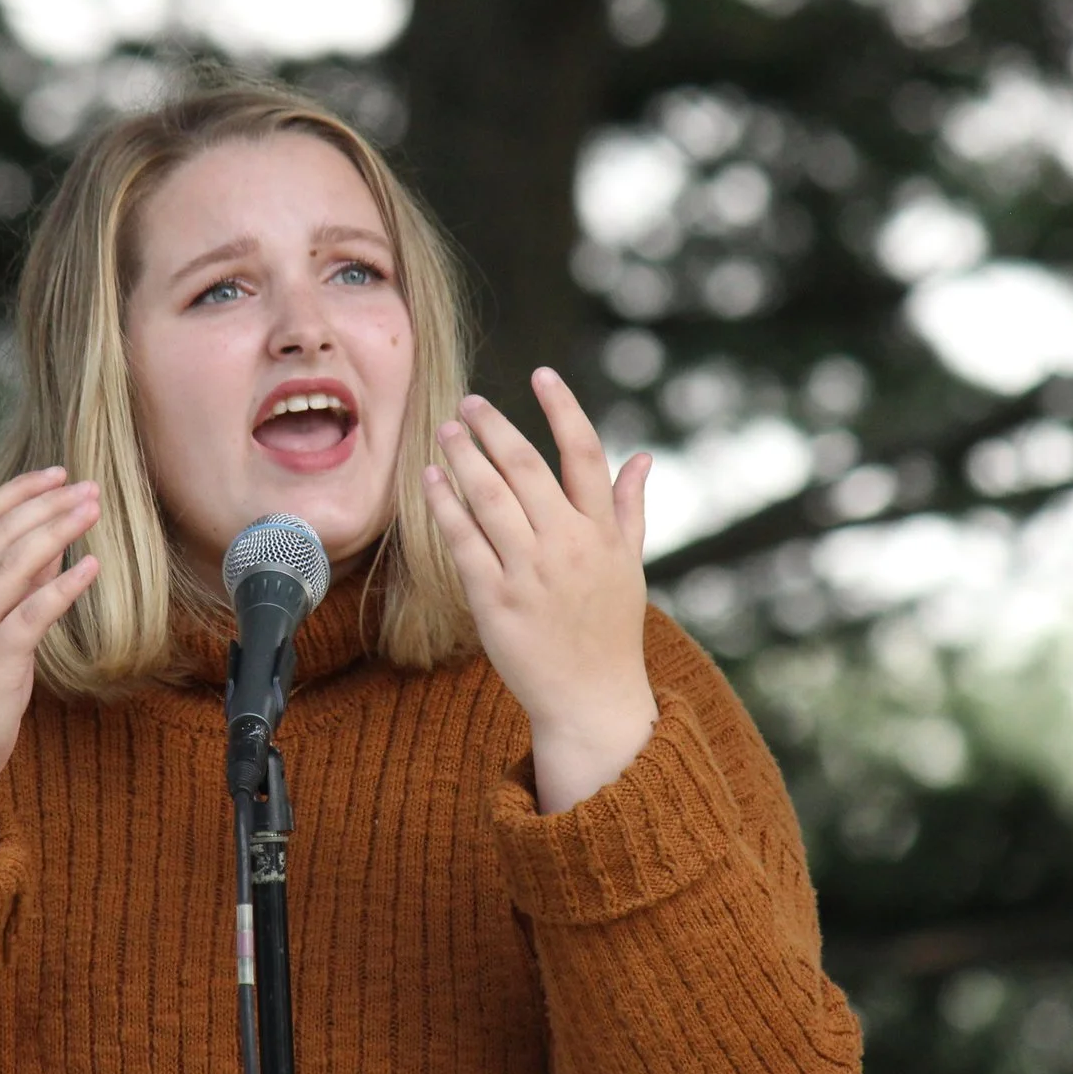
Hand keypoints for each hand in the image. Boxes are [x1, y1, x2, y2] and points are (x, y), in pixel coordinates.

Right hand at [0, 466, 100, 870]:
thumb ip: (17, 583)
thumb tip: (56, 539)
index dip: (18, 492)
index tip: (56, 473)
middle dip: (45, 504)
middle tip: (88, 485)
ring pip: (11, 566)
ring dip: (56, 531)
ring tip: (92, 509)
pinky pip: (30, 615)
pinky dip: (62, 586)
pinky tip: (93, 567)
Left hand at [421, 368, 656, 814]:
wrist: (592, 700)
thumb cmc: (609, 629)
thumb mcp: (629, 566)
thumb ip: (629, 508)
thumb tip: (642, 457)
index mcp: (603, 533)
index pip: (585, 453)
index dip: (562, 408)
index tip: (540, 373)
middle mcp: (568, 546)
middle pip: (526, 468)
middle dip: (494, 428)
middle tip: (469, 402)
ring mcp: (530, 573)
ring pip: (489, 498)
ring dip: (463, 456)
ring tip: (446, 429)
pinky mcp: (495, 601)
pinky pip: (463, 542)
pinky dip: (445, 506)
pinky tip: (430, 480)